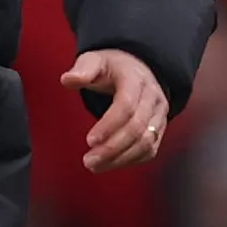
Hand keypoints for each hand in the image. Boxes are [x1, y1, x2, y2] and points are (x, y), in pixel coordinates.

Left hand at [62, 49, 168, 172]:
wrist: (138, 68)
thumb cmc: (111, 67)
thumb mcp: (95, 60)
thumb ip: (82, 69)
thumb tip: (67, 79)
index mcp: (136, 79)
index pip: (126, 105)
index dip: (109, 125)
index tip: (89, 141)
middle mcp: (153, 98)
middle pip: (137, 128)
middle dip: (112, 148)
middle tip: (88, 161)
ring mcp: (159, 114)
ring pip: (146, 143)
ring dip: (120, 158)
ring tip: (95, 166)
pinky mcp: (159, 129)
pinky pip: (149, 150)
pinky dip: (130, 160)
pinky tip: (110, 164)